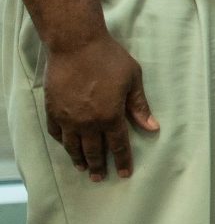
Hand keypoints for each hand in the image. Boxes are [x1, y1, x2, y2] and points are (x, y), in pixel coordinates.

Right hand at [44, 32, 158, 179]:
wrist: (77, 46)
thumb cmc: (109, 58)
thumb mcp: (132, 79)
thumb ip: (139, 106)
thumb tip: (152, 127)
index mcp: (110, 116)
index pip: (118, 145)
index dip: (122, 161)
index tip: (124, 174)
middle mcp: (88, 122)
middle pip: (94, 151)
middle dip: (99, 166)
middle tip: (100, 178)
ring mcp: (68, 118)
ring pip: (73, 147)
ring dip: (79, 159)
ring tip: (84, 169)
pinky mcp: (53, 111)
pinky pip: (57, 134)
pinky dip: (63, 143)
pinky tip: (67, 147)